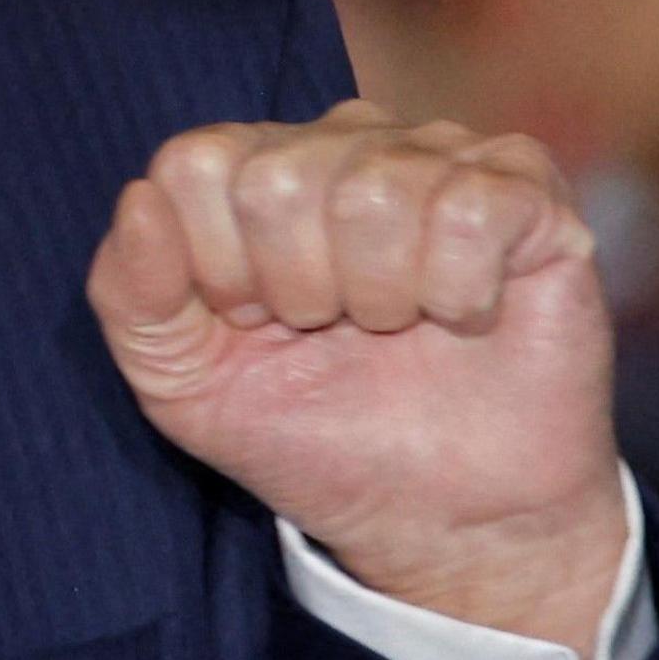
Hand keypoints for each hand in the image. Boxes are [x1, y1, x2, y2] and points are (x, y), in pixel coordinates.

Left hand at [88, 102, 629, 651]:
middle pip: (278, 180)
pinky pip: (471, 208)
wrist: (444, 519)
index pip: (194, 166)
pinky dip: (460, 294)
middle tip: (334, 333)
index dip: (217, 269)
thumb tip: (140, 198)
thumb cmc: (314, 435)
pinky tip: (466, 319)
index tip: (255, 324)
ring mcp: (441, 155)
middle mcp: (346, 140)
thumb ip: (130, 293)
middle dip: (298, 292)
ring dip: (381, 300)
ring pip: (375, 192)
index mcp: (255, 168)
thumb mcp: (184, 384)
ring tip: (400, 328)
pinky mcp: (528, 191)